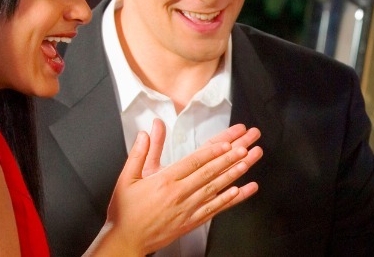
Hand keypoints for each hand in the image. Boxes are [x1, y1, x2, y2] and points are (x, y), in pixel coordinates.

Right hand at [88, 121, 263, 254]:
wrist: (126, 240)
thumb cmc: (126, 211)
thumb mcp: (127, 178)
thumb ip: (139, 153)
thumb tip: (147, 132)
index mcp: (163, 182)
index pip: (193, 162)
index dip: (212, 151)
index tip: (226, 142)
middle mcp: (178, 195)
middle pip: (208, 173)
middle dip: (229, 159)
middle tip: (245, 147)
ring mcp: (187, 209)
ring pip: (214, 189)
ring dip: (233, 175)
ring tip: (247, 163)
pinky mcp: (190, 222)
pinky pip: (213, 209)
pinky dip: (227, 200)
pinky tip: (239, 191)